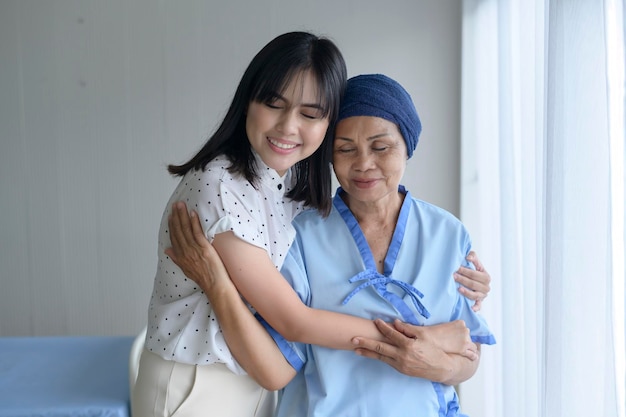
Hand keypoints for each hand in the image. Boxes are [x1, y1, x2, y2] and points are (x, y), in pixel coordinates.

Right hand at [164, 201, 233, 293]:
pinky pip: (196, 232)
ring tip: (181, 205)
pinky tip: (192, 213)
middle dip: (176, 216)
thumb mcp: (185, 269)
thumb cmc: (203, 278)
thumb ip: (176, 258)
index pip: (173, 237)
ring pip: (185, 229)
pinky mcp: (203, 248)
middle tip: (175, 205)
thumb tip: (167, 250)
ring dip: (182, 215)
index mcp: (180, 257)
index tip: (171, 216)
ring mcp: (194, 249)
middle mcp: (185, 252)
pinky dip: (194, 222)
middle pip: (178, 231)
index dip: (171, 225)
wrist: (214, 285)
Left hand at [351, 319, 473, 381]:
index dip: (382, 327)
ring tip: (356, 349)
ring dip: (367, 353)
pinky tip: (370, 354)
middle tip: (353, 339)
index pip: (391, 334)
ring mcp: (400, 364)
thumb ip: (408, 328)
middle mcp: (402, 355)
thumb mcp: (424, 335)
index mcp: (408, 345)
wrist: (442, 368)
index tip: (375, 321)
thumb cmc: (434, 350)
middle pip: (380, 348)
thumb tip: (395, 322)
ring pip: (380, 357)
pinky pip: (387, 361)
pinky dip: (377, 357)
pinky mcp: (401, 369)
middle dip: (365, 343)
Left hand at [454, 251, 490, 310]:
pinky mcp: (479, 302)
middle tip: (453, 276)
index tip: (456, 268)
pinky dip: (476, 308)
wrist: (473, 278)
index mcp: (486, 277)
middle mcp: (486, 287)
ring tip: (458, 288)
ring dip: (466, 292)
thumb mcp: (474, 261)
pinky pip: (478, 306)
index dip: (465, 271)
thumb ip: (473, 256)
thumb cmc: (473, 269)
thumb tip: (468, 258)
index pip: (474, 274)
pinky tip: (471, 308)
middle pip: (473, 284)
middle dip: (463, 280)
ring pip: (474, 295)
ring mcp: (483, 296)